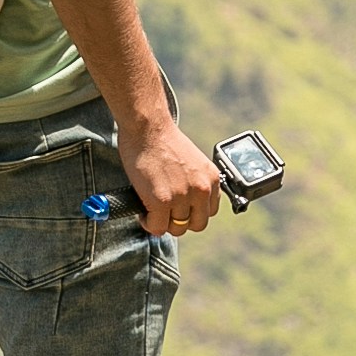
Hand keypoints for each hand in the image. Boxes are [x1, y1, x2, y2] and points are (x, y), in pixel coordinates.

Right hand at [118, 114, 222, 238]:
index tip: (179, 208)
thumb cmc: (163, 139)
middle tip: (165, 212)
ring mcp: (182, 197)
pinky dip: (148, 224)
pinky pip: (157, 228)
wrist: (147, 126)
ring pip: (176, 228)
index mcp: (212, 179)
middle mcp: (201, 189)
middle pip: (197, 224)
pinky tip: (143, 212)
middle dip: (180, 221)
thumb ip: (194, 182)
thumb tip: (186, 203)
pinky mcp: (161, 201)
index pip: (209, 211)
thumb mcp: (192, 161)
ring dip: (163, 222)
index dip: (192, 212)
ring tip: (152, 210)